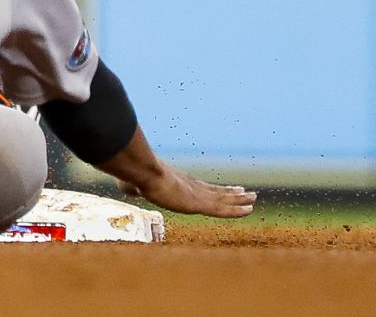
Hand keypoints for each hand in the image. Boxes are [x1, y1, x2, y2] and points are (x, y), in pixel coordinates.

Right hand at [128, 162, 255, 218]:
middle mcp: (191, 187)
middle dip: (231, 193)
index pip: (201, 188)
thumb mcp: (134, 184)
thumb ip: (134, 188)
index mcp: (178, 183)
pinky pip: (223, 209)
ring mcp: (196, 195)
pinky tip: (249, 209)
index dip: (215, 190)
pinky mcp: (199, 203)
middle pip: (216, 192)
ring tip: (254, 197)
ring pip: (223, 199)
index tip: (227, 190)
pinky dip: (236, 210)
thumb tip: (128, 188)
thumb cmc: (136, 177)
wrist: (143, 172)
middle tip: (247, 193)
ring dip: (240, 200)